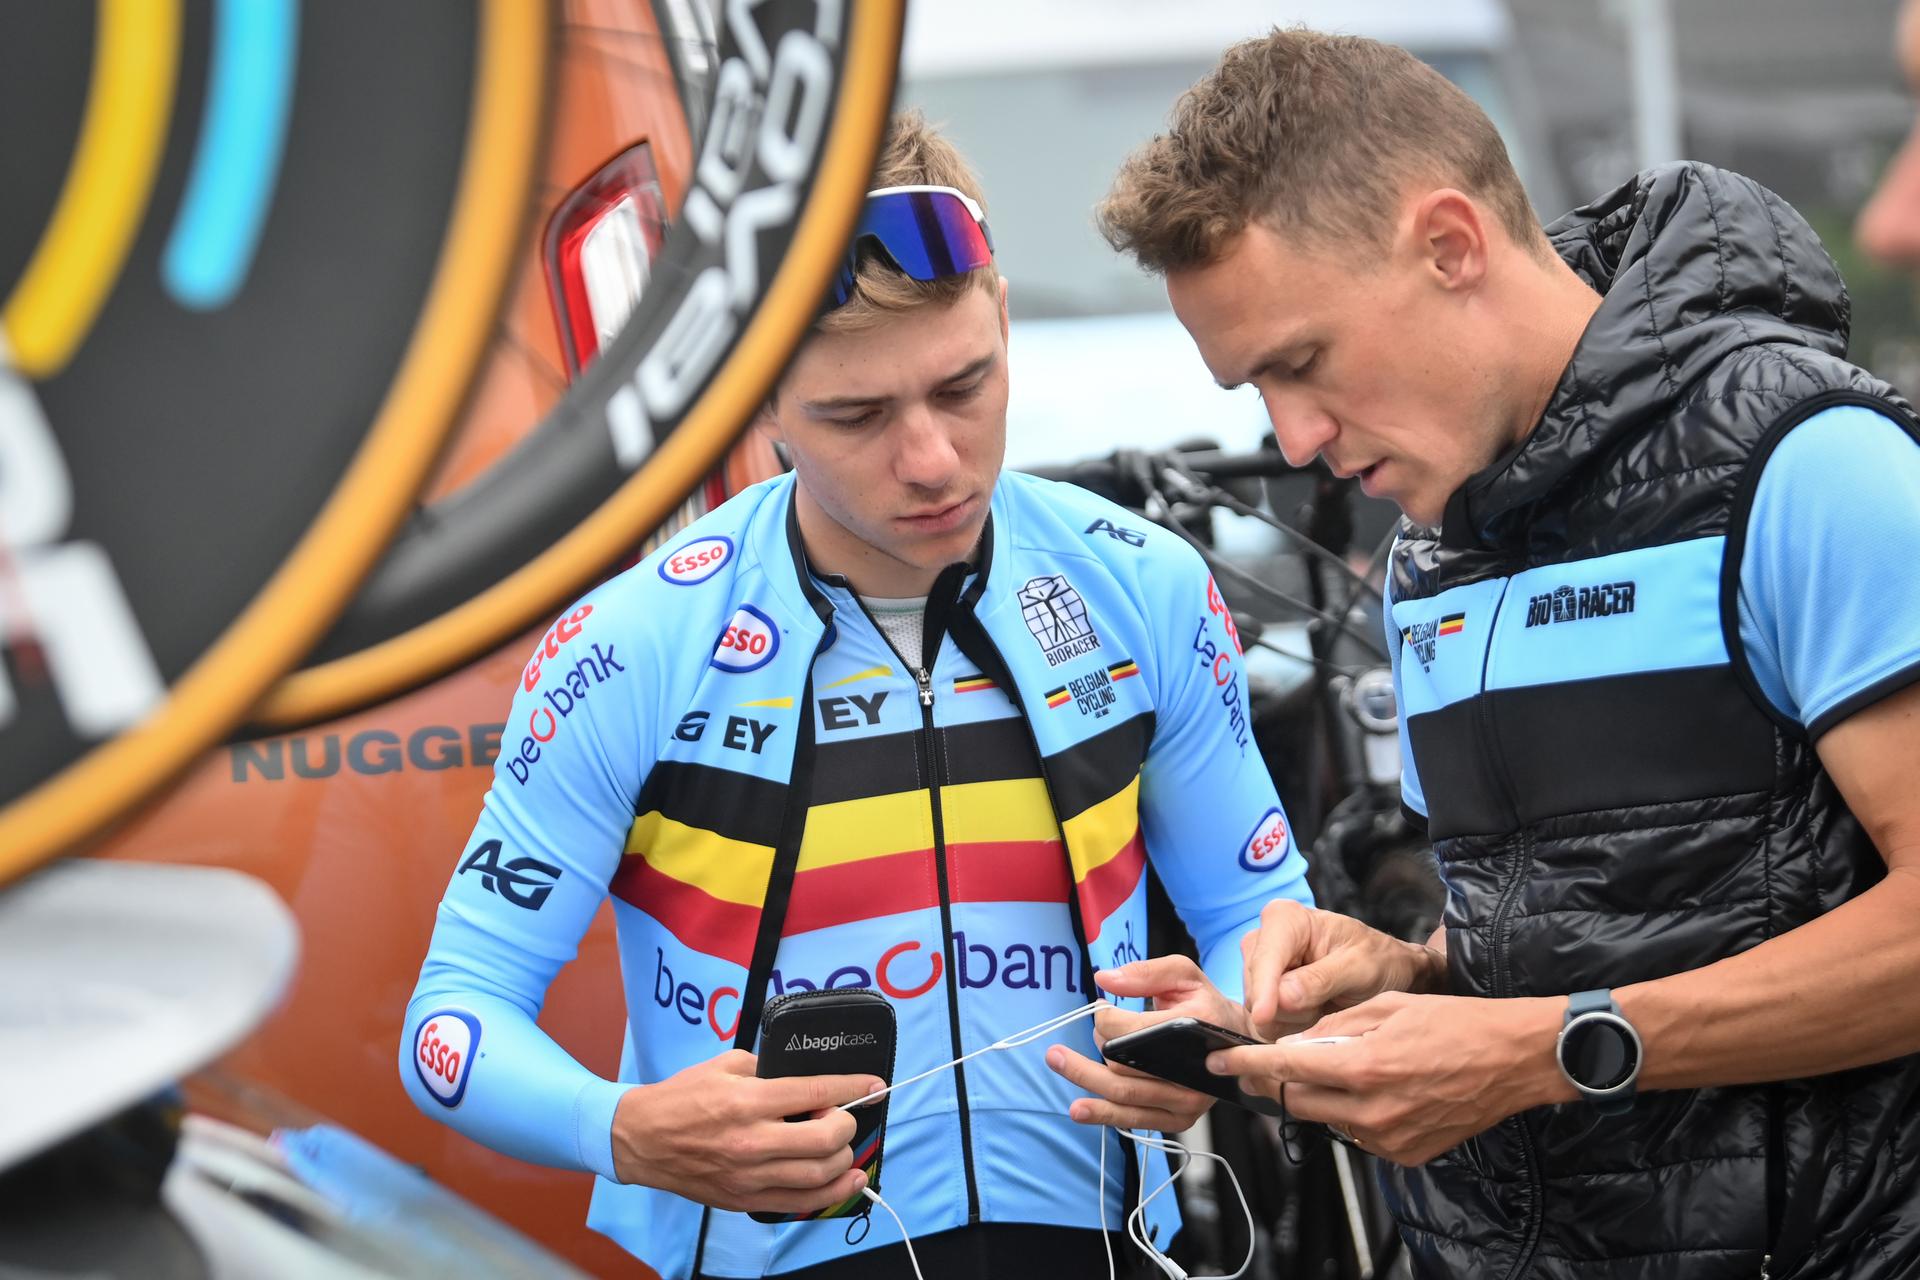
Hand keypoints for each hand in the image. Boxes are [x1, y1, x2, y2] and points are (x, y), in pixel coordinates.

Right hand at [611, 1050, 884, 1212]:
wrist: (641, 1139)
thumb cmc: (681, 1098)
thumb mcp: (724, 1065)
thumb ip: (766, 1068)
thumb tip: (803, 1075)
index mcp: (747, 1100)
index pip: (814, 1092)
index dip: (853, 1087)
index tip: (874, 1085)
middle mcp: (752, 1140)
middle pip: (824, 1140)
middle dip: (846, 1125)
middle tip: (844, 1115)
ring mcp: (749, 1175)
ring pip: (818, 1175)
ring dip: (844, 1160)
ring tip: (847, 1147)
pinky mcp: (744, 1198)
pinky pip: (798, 1203)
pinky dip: (830, 1194)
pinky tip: (847, 1181)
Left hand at [1046, 955, 1250, 1132]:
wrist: (1236, 1045)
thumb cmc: (1206, 1006)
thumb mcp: (1184, 975)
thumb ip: (1145, 973)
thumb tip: (1105, 979)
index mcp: (1195, 1028)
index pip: (1134, 1031)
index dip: (1105, 1020)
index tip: (1099, 1009)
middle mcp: (1193, 1072)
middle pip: (1124, 1066)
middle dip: (1094, 1048)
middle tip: (1062, 1045)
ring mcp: (1187, 1101)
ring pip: (1125, 1096)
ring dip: (1086, 1080)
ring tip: (1057, 1066)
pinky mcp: (1179, 1119)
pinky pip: (1136, 1120)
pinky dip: (1105, 1115)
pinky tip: (1080, 1109)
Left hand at [1207, 991, 1567, 1164]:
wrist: (1513, 1060)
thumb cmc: (1454, 1023)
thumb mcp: (1386, 1006)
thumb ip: (1333, 1026)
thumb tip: (1293, 1041)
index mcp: (1363, 1065)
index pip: (1286, 1067)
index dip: (1245, 1063)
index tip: (1217, 1060)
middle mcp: (1371, 1109)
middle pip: (1297, 1100)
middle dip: (1277, 1080)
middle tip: (1270, 1061)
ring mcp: (1388, 1138)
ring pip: (1326, 1119)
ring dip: (1318, 1095)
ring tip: (1342, 1068)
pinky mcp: (1404, 1154)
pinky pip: (1357, 1135)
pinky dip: (1352, 1113)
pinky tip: (1373, 1090)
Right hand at [1242, 899, 1444, 1039]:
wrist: (1386, 971)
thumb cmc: (1377, 959)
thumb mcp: (1359, 967)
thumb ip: (1321, 980)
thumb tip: (1282, 998)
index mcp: (1285, 919)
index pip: (1264, 959)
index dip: (1263, 990)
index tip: (1264, 1017)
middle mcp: (1264, 939)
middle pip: (1256, 988)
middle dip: (1288, 1008)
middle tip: (1325, 1004)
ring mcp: (1259, 967)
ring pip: (1256, 1009)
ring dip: (1290, 1019)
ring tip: (1321, 1006)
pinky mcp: (1261, 992)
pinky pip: (1262, 1022)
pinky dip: (1288, 1026)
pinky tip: (1311, 1015)